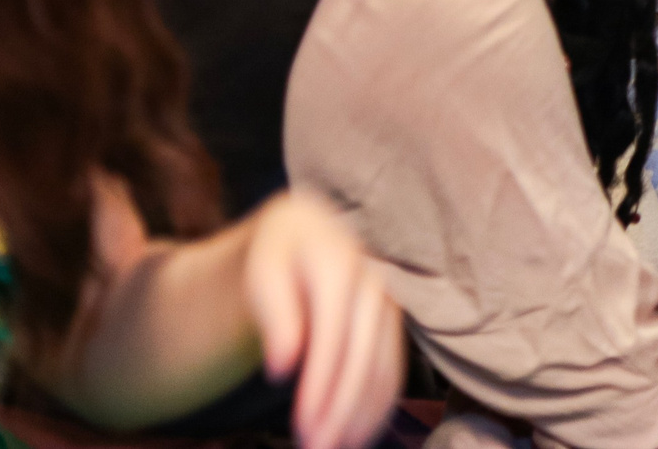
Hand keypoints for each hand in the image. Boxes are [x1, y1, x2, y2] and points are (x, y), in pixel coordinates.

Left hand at [242, 191, 405, 448]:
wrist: (311, 230)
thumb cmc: (278, 256)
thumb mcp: (263, 273)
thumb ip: (275, 315)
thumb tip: (283, 369)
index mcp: (338, 265)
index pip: (333, 336)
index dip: (320, 383)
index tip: (301, 426)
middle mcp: (373, 284)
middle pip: (363, 357)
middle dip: (341, 408)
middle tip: (318, 448)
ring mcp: (389, 303)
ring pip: (383, 365)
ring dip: (363, 413)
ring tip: (338, 448)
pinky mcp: (393, 321)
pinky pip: (394, 366)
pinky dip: (381, 403)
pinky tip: (363, 431)